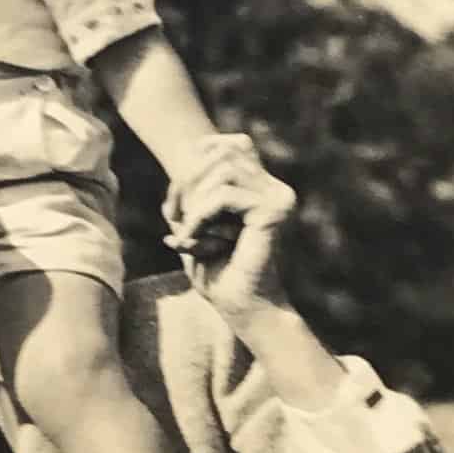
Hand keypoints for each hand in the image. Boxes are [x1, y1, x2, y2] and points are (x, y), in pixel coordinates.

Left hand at [163, 134, 295, 329]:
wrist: (242, 308)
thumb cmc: (217, 273)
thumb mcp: (192, 225)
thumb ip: (186, 194)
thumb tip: (179, 167)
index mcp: (262, 188)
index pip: (232, 144)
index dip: (199, 158)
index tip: (179, 196)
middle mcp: (275, 188)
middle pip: (223, 152)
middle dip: (189, 179)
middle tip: (175, 216)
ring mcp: (278, 197)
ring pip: (222, 169)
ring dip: (193, 199)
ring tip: (186, 231)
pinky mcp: (273, 210)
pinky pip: (223, 194)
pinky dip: (200, 214)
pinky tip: (193, 237)